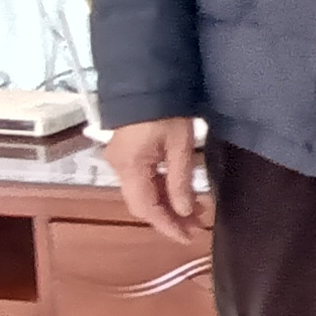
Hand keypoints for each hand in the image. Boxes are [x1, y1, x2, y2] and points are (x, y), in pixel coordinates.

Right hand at [104, 116, 211, 243]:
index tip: (187, 238)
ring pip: (143, 192)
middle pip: (142, 203)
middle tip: (196, 226)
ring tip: (196, 211)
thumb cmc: (166, 108)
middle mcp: (119, 166)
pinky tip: (181, 193)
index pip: (146, 208)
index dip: (167, 226)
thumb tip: (184, 211)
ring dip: (168, 204)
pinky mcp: (127, 152)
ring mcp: (121, 159)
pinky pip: (143, 179)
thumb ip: (180, 180)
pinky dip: (162, 189)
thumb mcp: (180, 145)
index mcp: (129, 166)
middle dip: (169, 218)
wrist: (148, 78)